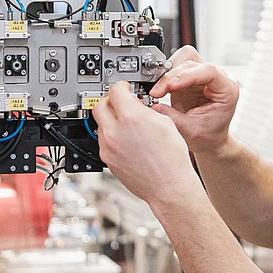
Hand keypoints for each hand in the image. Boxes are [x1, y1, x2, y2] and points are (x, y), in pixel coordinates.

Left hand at [92, 82, 201, 204]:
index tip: (125, 88)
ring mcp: (108, 147)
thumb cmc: (172, 159)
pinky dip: (112, 136)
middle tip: (121, 103)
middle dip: (110, 101)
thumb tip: (138, 105)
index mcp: (131, 118)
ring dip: (110, 120)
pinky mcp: (107, 160)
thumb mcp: (165, 123)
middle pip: (100, 106)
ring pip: (100, 124)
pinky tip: (127, 140)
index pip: (115, 90)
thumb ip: (146, 109)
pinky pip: (103, 141)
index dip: (121, 86)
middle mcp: (115, 132)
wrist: (169, 186)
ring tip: (127, 125)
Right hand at [148, 46, 238, 154]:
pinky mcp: (190, 77)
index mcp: (226, 90)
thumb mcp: (191, 131)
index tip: (171, 86)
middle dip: (171, 76)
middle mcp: (216, 79)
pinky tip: (160, 89)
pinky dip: (165, 75)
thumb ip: (173, 118)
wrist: (209, 140)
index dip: (187, 75)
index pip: (209, 71)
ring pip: (183, 60)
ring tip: (158, 90)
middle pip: (192, 63)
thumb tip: (153, 107)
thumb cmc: (208, 136)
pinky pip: (176, 67)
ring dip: (168, 72)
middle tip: (156, 93)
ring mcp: (202, 76)